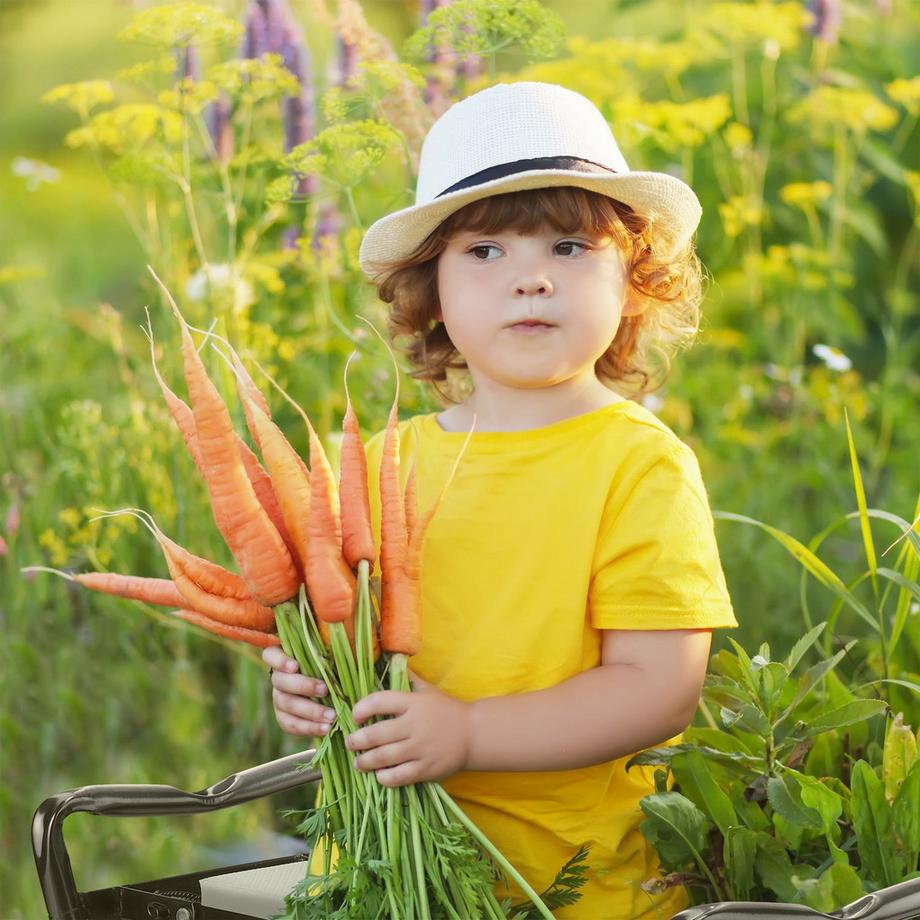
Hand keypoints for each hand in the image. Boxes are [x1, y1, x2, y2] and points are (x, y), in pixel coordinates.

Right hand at [262, 646, 335, 737]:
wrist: (331, 696)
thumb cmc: (332, 668)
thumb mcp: (330, 656)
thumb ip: (329, 650)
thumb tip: (343, 636)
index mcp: (285, 658)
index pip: (270, 654)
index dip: (279, 660)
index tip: (295, 666)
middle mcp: (278, 677)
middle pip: (281, 681)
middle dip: (303, 686)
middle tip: (324, 690)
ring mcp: (278, 698)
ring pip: (286, 704)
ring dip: (310, 711)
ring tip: (331, 716)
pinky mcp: (283, 716)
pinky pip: (290, 724)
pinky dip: (307, 728)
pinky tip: (324, 729)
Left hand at [346, 671, 470, 786]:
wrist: (474, 734)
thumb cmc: (447, 710)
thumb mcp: (427, 690)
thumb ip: (407, 679)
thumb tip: (389, 661)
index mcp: (413, 703)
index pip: (378, 701)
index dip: (361, 709)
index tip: (355, 716)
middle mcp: (414, 724)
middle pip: (376, 734)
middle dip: (356, 740)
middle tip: (350, 743)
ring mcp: (420, 748)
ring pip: (384, 757)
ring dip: (365, 761)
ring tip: (358, 762)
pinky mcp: (426, 769)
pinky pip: (399, 776)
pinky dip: (384, 778)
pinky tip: (379, 775)